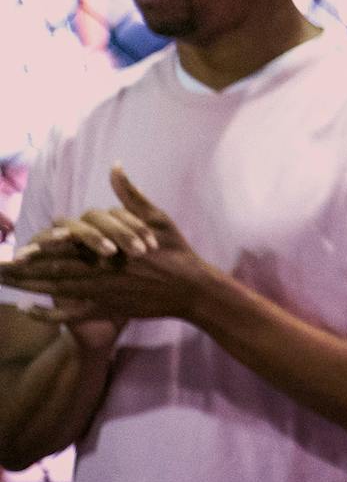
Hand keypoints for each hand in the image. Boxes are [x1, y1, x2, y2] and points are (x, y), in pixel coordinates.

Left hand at [2, 170, 217, 324]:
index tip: (15, 249)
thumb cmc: (176, 251)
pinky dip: (48, 314)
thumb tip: (116, 167)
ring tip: (1, 283)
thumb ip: (132, 195)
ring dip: (25, 287)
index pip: (64, 247)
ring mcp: (100, 291)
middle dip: (20, 270)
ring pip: (55, 290)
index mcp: (108, 248)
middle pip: (50, 270)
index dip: (38, 249)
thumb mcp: (157, 218)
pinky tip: (26, 310)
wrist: (192, 288)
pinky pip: (72, 313)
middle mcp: (98, 270)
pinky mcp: (107, 307)